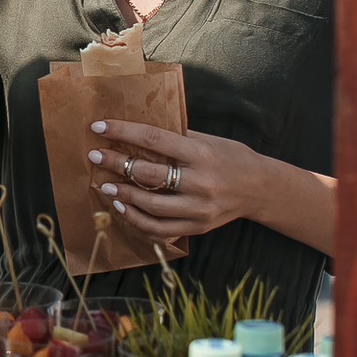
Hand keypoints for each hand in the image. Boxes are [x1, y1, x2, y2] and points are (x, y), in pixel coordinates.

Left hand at [83, 119, 273, 244]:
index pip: (154, 139)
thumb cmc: (231, 157)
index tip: (99, 127)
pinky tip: (123, 208)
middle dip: (116, 163)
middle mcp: (200, 182)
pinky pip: (160, 229)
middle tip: (95, 156)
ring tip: (105, 185)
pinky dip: (137, 220)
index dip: (123, 132)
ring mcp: (199, 208)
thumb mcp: (208, 140)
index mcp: (201, 153)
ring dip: (123, 195)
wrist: (261, 189)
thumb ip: (177, 137)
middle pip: (148, 174)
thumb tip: (138, 130)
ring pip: (151, 206)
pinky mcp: (197, 226)